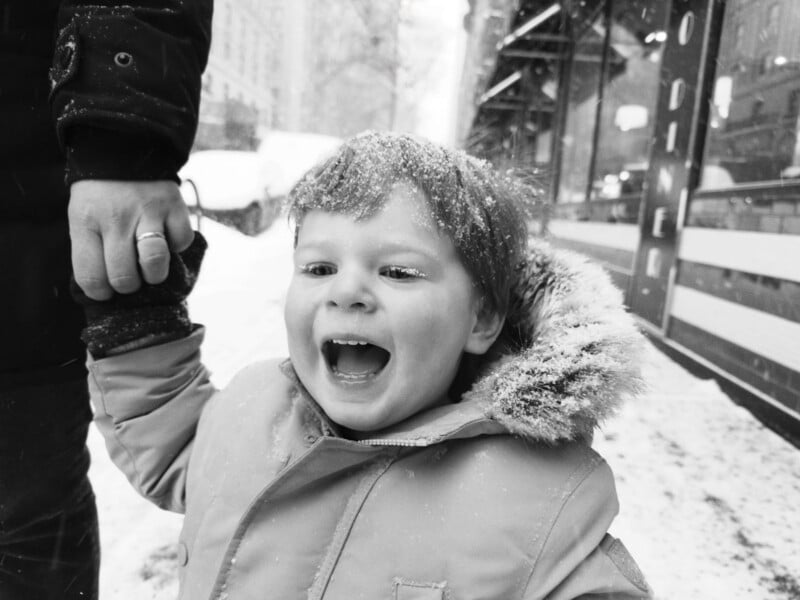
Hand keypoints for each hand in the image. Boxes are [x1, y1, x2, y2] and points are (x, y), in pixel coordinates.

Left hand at [68, 180, 193, 299]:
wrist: (124, 149)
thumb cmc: (100, 197)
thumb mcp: (82, 219)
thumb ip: (91, 251)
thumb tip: (108, 289)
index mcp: (86, 223)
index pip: (91, 277)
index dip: (100, 292)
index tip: (105, 289)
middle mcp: (116, 218)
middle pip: (124, 276)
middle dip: (128, 286)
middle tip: (129, 276)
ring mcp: (148, 211)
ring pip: (155, 261)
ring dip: (154, 274)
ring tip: (150, 268)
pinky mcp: (174, 205)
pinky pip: (182, 241)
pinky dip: (176, 246)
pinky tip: (166, 237)